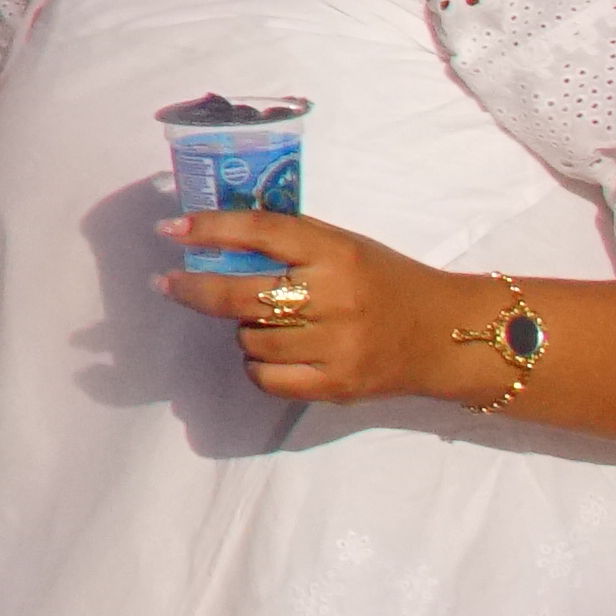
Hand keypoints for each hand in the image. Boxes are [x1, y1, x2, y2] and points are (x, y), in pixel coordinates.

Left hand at [156, 207, 464, 406]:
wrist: (446, 335)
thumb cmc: (386, 281)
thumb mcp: (345, 246)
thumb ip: (291, 243)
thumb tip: (214, 239)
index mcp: (336, 252)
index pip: (261, 232)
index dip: (210, 229)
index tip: (170, 229)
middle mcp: (334, 298)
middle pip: (242, 294)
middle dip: (194, 288)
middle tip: (168, 283)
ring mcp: (336, 346)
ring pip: (250, 338)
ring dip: (241, 327)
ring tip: (262, 320)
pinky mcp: (336, 386)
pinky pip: (267, 378)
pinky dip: (255, 365)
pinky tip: (267, 353)